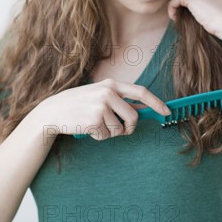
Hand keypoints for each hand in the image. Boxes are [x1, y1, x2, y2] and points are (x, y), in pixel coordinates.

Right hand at [33, 79, 170, 140]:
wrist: (54, 111)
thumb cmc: (79, 104)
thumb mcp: (99, 95)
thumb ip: (120, 101)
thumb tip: (143, 109)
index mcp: (112, 85)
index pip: (141, 91)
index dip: (156, 102)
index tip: (167, 111)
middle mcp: (108, 93)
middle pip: (134, 117)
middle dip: (129, 128)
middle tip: (119, 129)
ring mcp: (101, 106)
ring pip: (120, 129)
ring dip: (110, 132)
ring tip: (95, 125)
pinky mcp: (94, 120)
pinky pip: (107, 136)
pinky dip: (99, 136)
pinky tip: (87, 128)